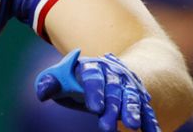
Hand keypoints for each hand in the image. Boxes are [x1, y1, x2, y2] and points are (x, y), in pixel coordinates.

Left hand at [36, 49, 159, 131]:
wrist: (110, 70)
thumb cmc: (80, 80)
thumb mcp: (65, 79)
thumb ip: (53, 83)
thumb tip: (41, 93)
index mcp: (93, 67)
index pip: (93, 76)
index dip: (94, 91)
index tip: (93, 108)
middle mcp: (114, 74)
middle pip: (113, 90)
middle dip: (112, 108)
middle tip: (108, 126)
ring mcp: (129, 85)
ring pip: (132, 98)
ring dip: (133, 111)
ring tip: (132, 126)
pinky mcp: (140, 98)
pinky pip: (147, 109)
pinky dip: (150, 121)